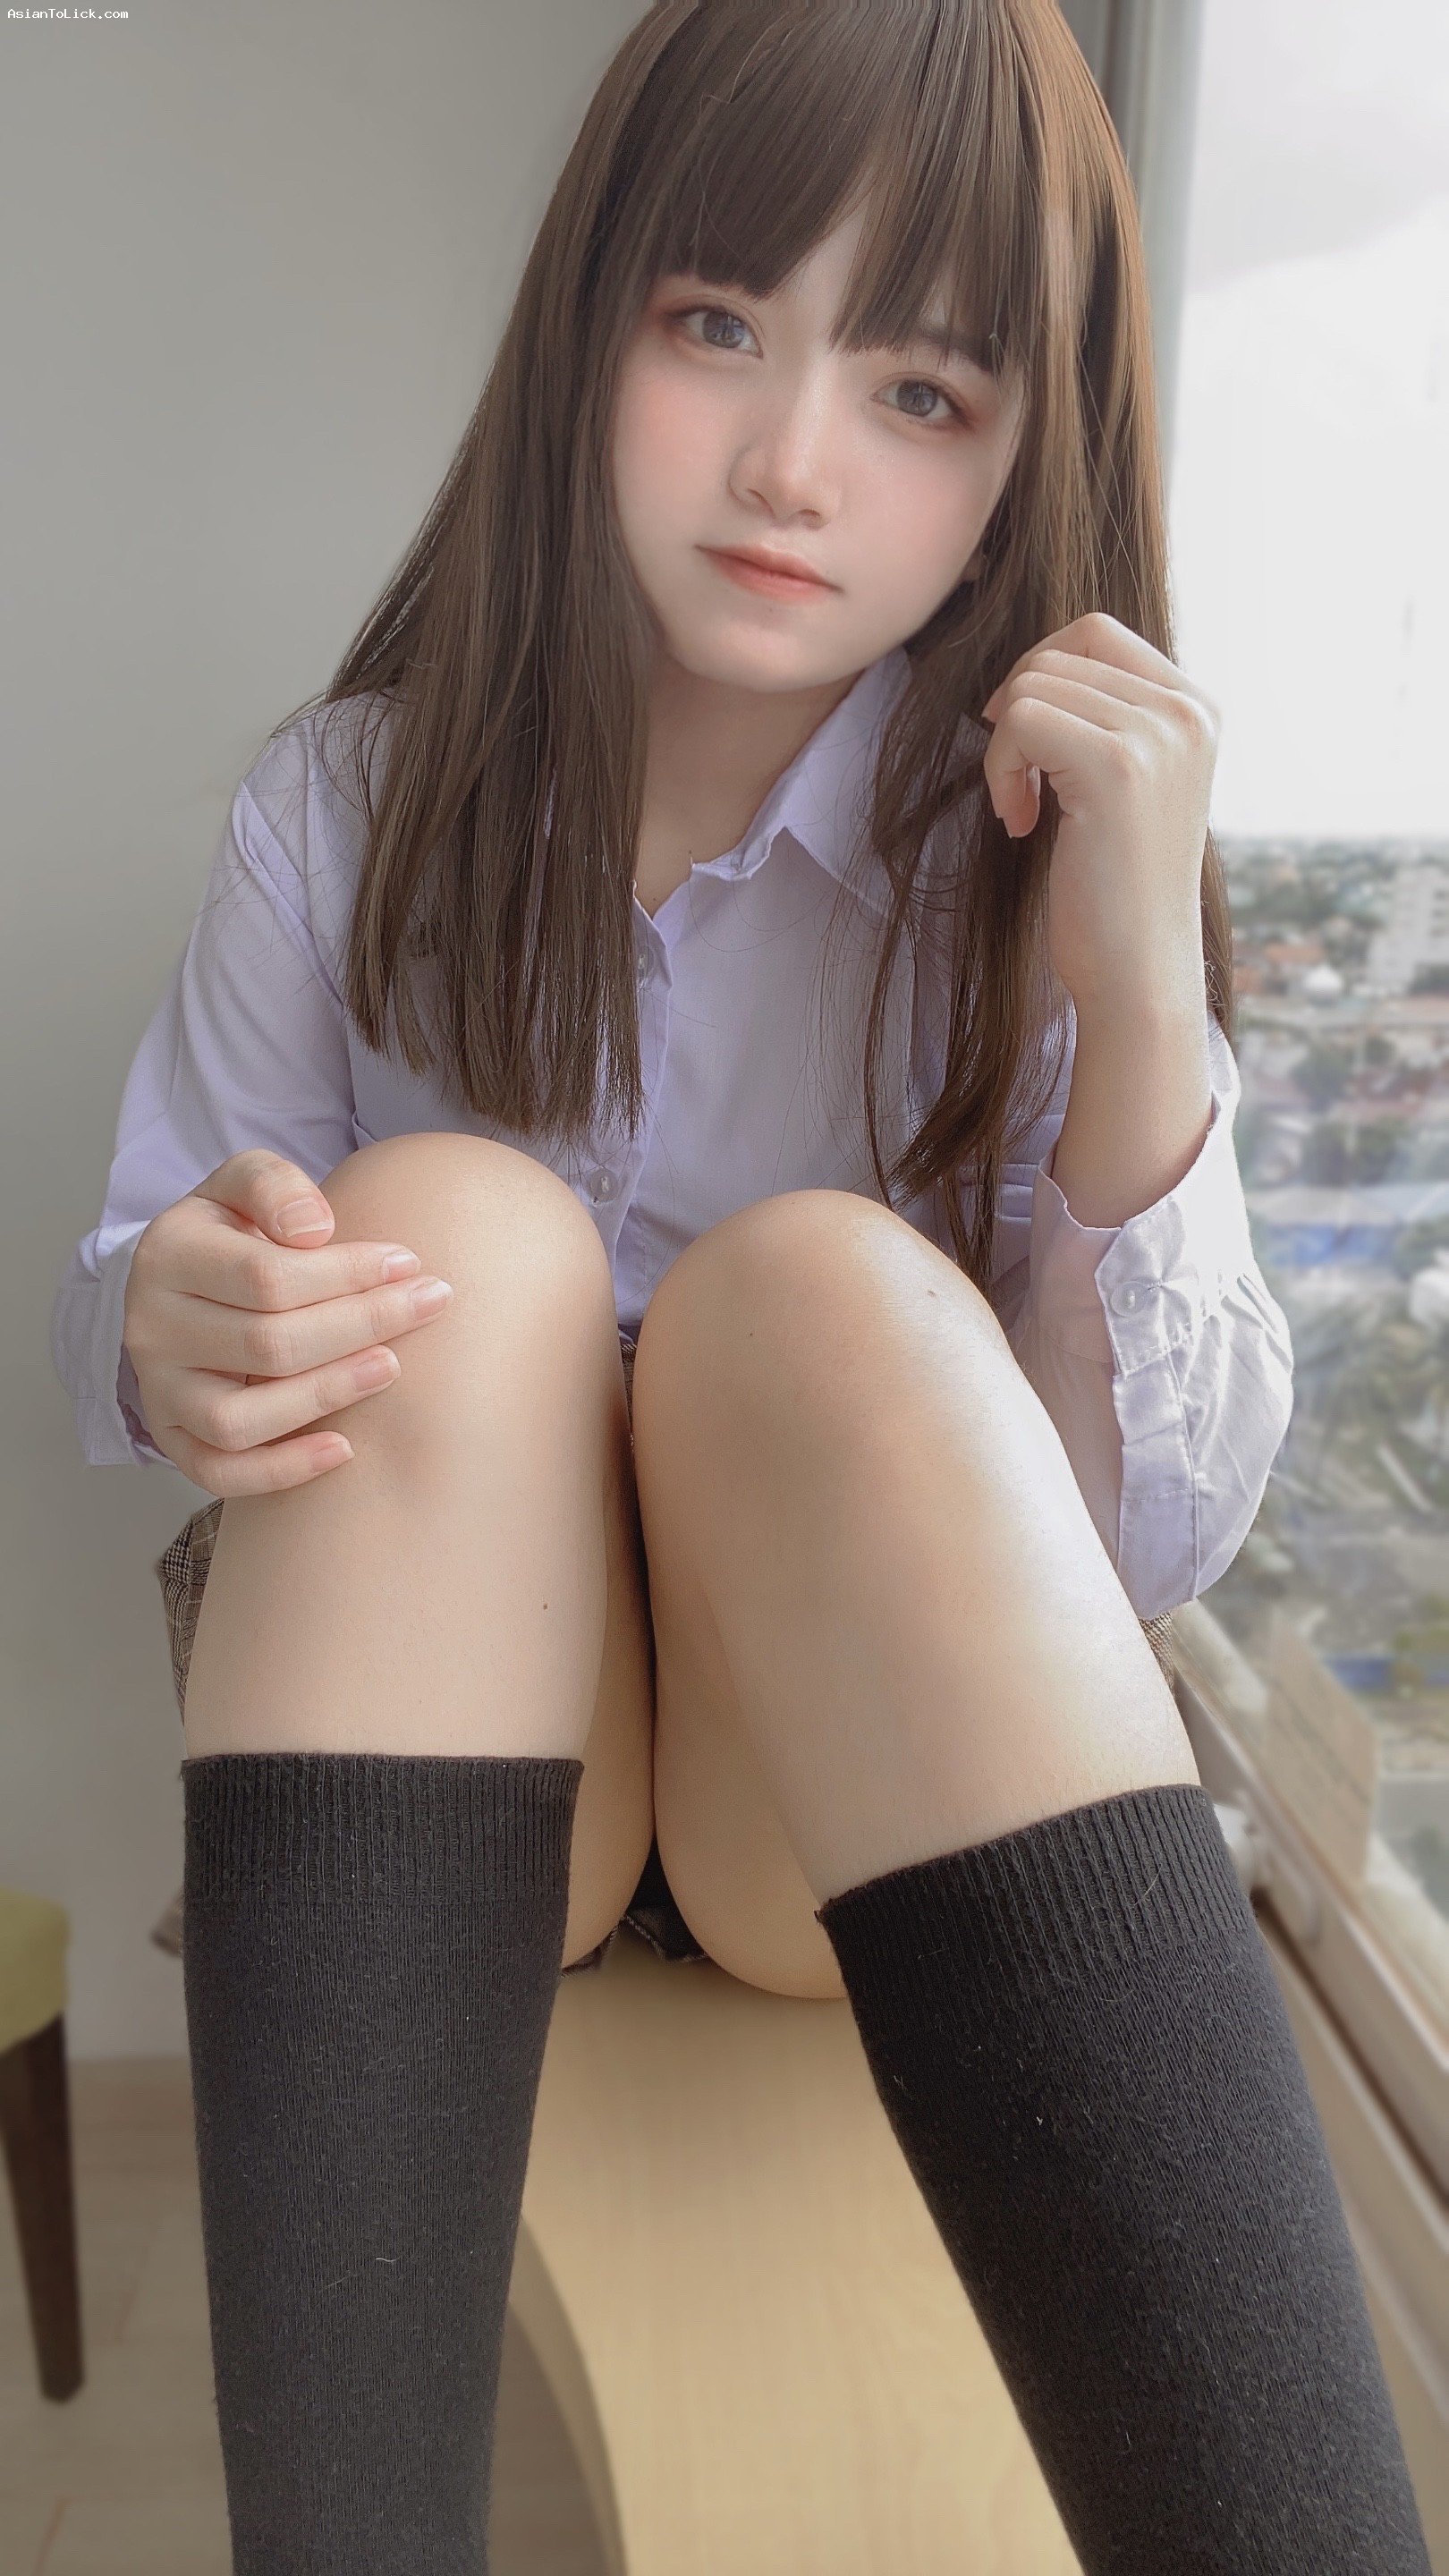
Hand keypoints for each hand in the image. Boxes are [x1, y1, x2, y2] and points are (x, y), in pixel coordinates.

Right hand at [121, 1149, 453, 1495]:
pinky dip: (283, 1470)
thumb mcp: (244, 1184)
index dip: (347, 1273)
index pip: (266, 1276)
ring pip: (241, 1418)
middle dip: (362, 1325)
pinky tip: (345, 1449)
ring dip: (328, 1394)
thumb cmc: (234, 1232)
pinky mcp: (174, 1439)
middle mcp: (150, 1329)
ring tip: (392, 1365)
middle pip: (267, 1344)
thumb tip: (314, 1228)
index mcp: (165, 1255)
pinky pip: (221, 1473)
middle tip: (428, 1304)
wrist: (188, 1287)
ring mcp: (159, 1392)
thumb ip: (274, 1186)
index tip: (408, 1263)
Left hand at [979, 610, 1218, 1017]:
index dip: (1040, 674)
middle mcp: (1189, 711)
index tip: (1027, 745)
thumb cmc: (1115, 887)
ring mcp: (1159, 734)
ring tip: (1024, 811)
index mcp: (1198, 708)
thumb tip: (1033, 665)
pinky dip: (1000, 771)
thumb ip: (1105, 716)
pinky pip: (1019, 720)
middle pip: (1058, 653)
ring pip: (1030, 685)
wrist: (1137, 970)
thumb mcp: (1126, 782)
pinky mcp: (1117, 765)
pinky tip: (1020, 823)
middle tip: (1021, 785)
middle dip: (1015, 713)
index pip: (1097, 632)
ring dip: (1005, 750)